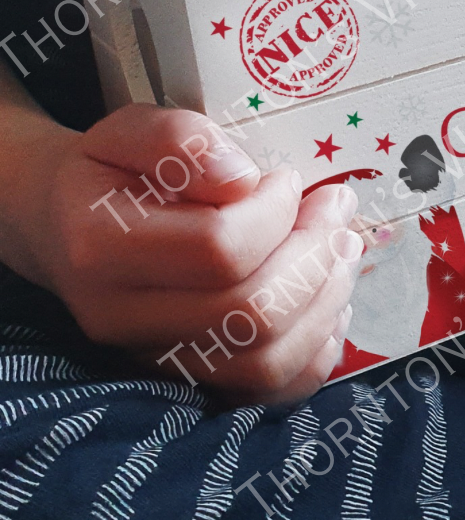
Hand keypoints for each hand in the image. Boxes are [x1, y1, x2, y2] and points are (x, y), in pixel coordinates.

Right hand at [19, 103, 362, 403]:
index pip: (219, 248)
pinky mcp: (188, 377)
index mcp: (104, 247)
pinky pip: (266, 390)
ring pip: (264, 362)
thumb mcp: (130, 130)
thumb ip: (180, 140)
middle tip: (338, 207)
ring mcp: (154, 358)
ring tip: (344, 248)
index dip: (275, 212)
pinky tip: (330, 300)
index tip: (289, 178)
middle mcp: (123, 317)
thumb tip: (242, 178)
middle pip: (251, 313)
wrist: (66, 225)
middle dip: (316, 254)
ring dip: (325, 301)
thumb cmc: (111, 171)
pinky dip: (316, 350)